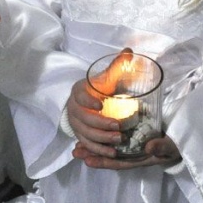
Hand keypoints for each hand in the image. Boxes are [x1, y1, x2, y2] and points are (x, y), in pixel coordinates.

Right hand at [66, 48, 180, 168]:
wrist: (87, 101)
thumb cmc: (99, 89)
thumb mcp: (107, 77)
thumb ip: (117, 66)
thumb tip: (129, 50)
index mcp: (79, 91)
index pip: (80, 95)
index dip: (88, 100)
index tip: (101, 104)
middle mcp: (73, 107)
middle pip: (83, 118)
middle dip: (100, 124)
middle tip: (119, 128)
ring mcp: (75, 123)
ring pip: (85, 133)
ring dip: (101, 139)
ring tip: (118, 141)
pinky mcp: (79, 135)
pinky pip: (86, 144)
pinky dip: (97, 150)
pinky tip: (111, 153)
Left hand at [72, 135, 180, 169]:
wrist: (184, 137)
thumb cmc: (178, 144)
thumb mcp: (172, 146)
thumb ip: (161, 147)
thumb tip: (148, 147)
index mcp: (141, 158)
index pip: (119, 162)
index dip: (104, 162)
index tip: (88, 161)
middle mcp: (134, 153)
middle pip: (110, 156)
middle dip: (93, 155)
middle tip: (75, 152)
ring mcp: (132, 144)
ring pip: (110, 148)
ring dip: (94, 146)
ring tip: (76, 146)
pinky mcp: (132, 135)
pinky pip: (114, 138)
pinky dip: (102, 136)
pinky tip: (90, 133)